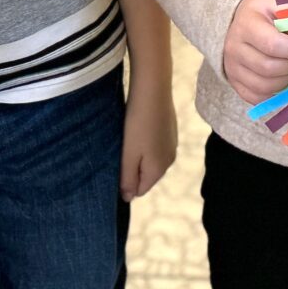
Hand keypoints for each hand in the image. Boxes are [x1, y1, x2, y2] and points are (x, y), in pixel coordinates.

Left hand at [119, 80, 176, 199]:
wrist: (153, 90)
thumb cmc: (137, 124)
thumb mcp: (128, 155)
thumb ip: (127, 178)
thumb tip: (128, 198)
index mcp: (158, 169)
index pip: (140, 190)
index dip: (125, 184)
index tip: (114, 167)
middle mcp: (169, 160)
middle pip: (146, 175)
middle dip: (132, 170)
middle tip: (119, 153)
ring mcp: (172, 144)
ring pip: (150, 160)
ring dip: (138, 155)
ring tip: (126, 140)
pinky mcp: (171, 130)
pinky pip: (155, 146)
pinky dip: (145, 143)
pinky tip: (137, 129)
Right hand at [222, 0, 287, 104]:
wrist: (243, 19)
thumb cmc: (267, 12)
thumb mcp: (283, 6)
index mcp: (246, 24)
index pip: (272, 44)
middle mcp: (234, 47)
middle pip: (268, 68)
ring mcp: (232, 67)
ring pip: (264, 86)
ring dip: (287, 81)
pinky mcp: (235, 83)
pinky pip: (257, 97)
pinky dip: (275, 93)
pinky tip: (284, 79)